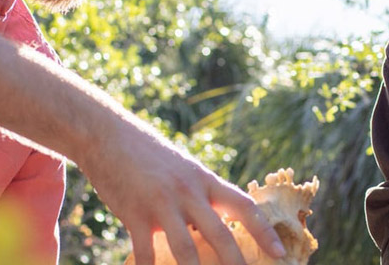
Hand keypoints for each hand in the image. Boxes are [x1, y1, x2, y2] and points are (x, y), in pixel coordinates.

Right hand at [78, 124, 286, 264]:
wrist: (108, 135)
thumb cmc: (149, 155)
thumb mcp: (184, 169)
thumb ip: (201, 196)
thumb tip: (220, 225)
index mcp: (205, 180)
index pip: (244, 206)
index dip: (265, 231)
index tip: (280, 253)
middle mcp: (188, 191)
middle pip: (220, 234)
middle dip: (235, 263)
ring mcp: (161, 202)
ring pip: (185, 249)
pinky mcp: (134, 212)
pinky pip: (145, 253)